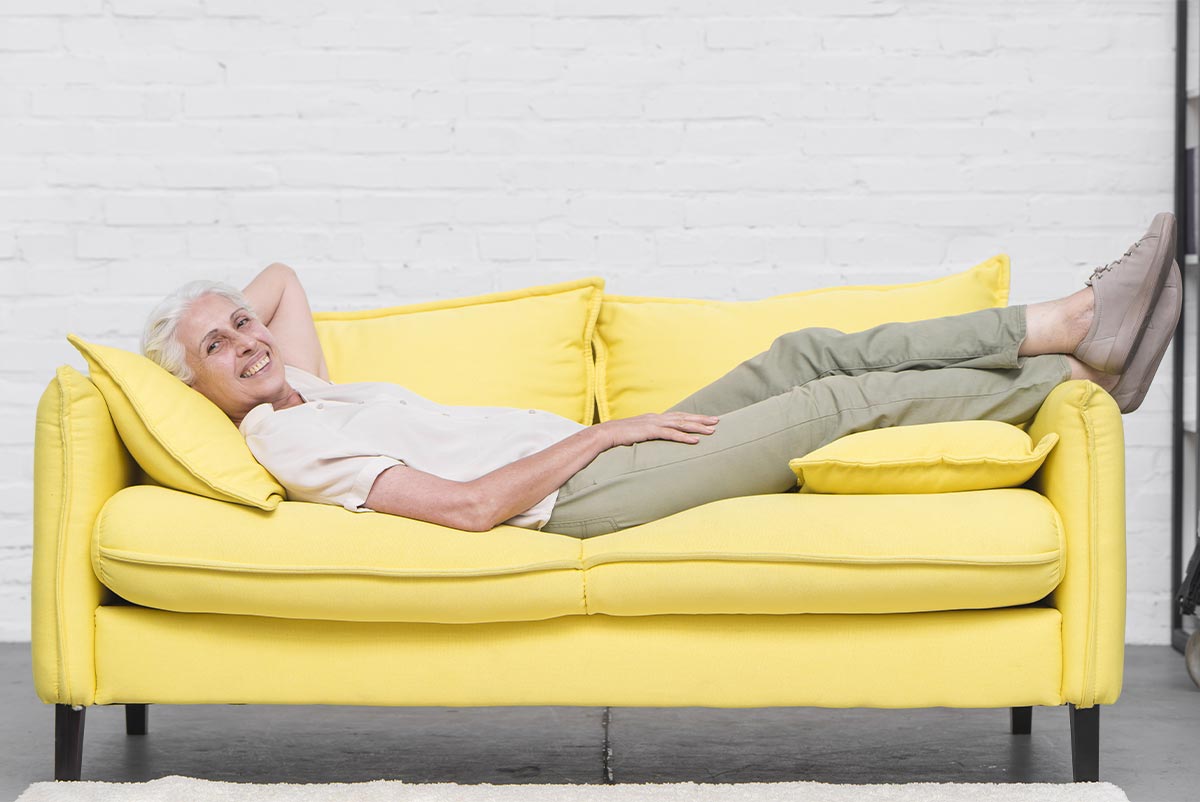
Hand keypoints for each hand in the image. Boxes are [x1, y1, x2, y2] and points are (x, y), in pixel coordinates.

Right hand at [597, 412, 719, 448]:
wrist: (604, 434)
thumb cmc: (618, 437)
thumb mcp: (636, 435)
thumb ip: (647, 435)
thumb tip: (654, 441)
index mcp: (654, 418)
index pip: (677, 416)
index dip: (692, 417)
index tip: (706, 419)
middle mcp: (656, 418)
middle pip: (683, 417)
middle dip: (701, 419)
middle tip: (717, 421)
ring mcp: (653, 423)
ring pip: (681, 424)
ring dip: (697, 427)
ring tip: (712, 430)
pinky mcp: (650, 431)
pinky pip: (671, 434)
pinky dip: (684, 437)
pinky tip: (696, 440)